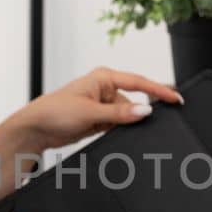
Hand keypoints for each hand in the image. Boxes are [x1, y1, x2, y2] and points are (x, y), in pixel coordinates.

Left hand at [10, 66, 184, 151]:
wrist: (36, 128)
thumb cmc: (55, 111)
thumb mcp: (90, 112)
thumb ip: (120, 113)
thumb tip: (145, 111)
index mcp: (104, 77)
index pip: (139, 83)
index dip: (159, 91)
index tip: (176, 99)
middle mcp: (105, 88)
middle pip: (133, 102)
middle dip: (136, 116)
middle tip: (143, 124)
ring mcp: (102, 104)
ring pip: (126, 116)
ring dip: (123, 126)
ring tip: (105, 129)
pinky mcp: (99, 118)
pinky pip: (118, 124)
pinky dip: (117, 131)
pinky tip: (109, 134)